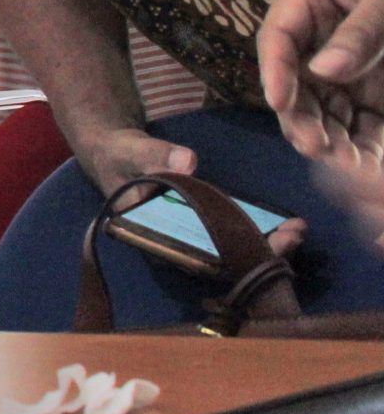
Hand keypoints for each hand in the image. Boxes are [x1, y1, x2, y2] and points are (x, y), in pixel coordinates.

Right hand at [73, 123, 306, 256]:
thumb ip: (156, 156)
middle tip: (293, 238)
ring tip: (298, 231)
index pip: (194, 259)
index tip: (262, 251)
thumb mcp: (132, 152)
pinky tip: (290, 224)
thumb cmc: (118, 155)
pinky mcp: (206, 222)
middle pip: (221, 261)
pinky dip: (263, 233)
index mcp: (153, 238)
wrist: (116, 153)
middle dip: (260, 253)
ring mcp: (192, 235)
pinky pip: (236, 234)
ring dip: (267, 246)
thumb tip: (188, 161)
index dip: (231, 260)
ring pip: (233, 252)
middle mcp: (174, 244)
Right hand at [261, 0, 383, 177]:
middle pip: (294, 82)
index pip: (277, 36)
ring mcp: (340, 66)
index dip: (274, 70)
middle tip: (316, 145)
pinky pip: (358, 120)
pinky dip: (361, 143)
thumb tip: (325, 70)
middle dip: (302, 117)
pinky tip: (367, 163)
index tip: (279, 101)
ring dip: (330, 138)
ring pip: (322, 109)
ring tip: (347, 163)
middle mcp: (314, 37)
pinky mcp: (366, 88)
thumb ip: (362, 28)